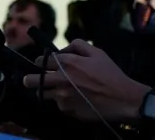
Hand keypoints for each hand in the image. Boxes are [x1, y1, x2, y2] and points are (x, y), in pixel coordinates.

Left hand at [21, 39, 149, 122]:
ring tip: (58, 91)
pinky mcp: (67, 109)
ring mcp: (62, 96)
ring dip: (48, 92)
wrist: (124, 99)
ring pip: (43, 94)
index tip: (45, 65)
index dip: (42, 62)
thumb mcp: (98, 53)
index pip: (41, 61)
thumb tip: (61, 49)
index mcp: (67, 63)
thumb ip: (77, 45)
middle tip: (35, 80)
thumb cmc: (111, 74)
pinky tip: (76, 100)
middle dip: (30, 79)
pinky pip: (59, 105)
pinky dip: (64, 102)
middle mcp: (60, 79)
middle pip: (31, 80)